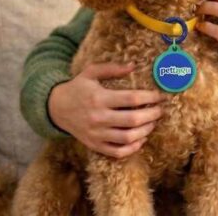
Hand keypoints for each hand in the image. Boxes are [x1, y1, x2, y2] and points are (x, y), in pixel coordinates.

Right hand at [48, 62, 169, 158]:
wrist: (56, 108)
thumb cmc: (77, 88)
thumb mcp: (91, 73)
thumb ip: (112, 68)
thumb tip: (133, 65)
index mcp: (99, 97)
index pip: (131, 99)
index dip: (150, 97)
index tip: (160, 96)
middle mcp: (98, 117)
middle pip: (133, 120)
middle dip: (152, 115)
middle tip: (160, 110)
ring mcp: (96, 134)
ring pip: (128, 137)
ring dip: (145, 131)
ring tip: (152, 123)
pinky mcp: (95, 145)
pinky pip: (118, 152)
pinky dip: (132, 148)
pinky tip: (140, 139)